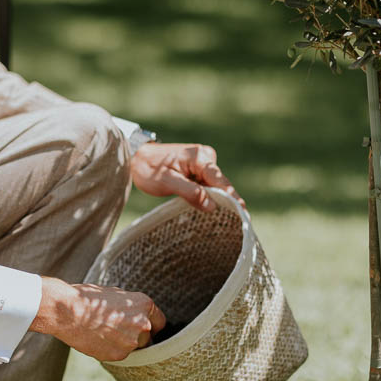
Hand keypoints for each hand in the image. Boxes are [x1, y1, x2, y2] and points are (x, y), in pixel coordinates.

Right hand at [30, 278, 166, 362]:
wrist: (68, 311)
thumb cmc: (87, 298)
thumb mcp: (115, 295)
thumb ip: (131, 307)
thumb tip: (135, 314)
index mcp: (145, 305)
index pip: (159, 322)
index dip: (150, 326)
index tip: (143, 329)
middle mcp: (143, 324)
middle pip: (148, 337)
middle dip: (136, 336)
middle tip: (117, 331)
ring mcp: (132, 341)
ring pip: (135, 348)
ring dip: (124, 344)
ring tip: (104, 333)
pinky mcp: (119, 355)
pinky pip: (120, 355)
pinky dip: (111, 350)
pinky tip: (97, 340)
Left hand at [130, 142, 244, 212]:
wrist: (136, 157)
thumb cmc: (149, 168)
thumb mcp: (167, 182)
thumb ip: (191, 193)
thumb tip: (212, 206)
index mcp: (199, 157)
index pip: (220, 180)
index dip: (232, 197)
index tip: (244, 212)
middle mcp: (205, 157)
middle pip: (221, 184)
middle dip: (227, 202)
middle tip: (240, 223)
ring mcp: (203, 163)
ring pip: (215, 186)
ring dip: (217, 200)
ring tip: (228, 220)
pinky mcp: (199, 169)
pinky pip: (208, 186)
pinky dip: (209, 197)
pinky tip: (212, 210)